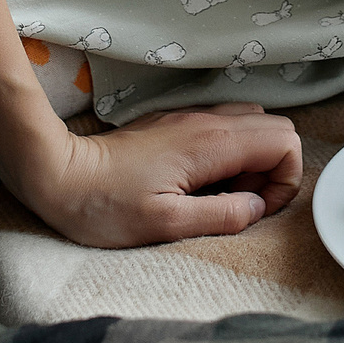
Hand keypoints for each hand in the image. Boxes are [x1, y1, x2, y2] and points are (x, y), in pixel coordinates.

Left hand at [20, 103, 304, 247]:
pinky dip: (229, 155)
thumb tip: (256, 208)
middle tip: (241, 202)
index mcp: (211, 143)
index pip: (286, 142)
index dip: (283, 180)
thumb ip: (222, 215)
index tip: (254, 207)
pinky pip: (224, 129)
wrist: (58, 175)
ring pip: (252, 126)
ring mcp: (191, 118)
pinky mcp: (175, 124)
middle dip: (273, 170)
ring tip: (220, 193)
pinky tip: (199, 182)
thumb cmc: (105, 206)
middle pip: (276, 129)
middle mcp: (207, 121)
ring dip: (251, 162)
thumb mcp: (166, 224)